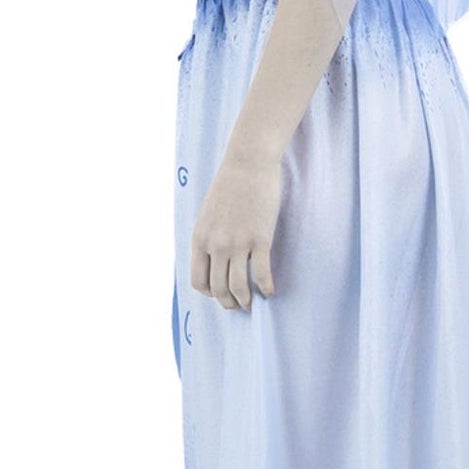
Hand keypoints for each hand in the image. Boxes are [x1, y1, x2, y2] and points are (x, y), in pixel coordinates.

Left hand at [190, 142, 280, 309]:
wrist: (248, 163)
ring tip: (253, 303)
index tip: (220, 294)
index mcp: (200, 239)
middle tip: (238, 305)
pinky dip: (266, 287)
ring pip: (239, 287)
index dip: (210, 293)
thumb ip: (207, 237)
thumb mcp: (207, 213)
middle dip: (228, 303)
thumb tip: (212, 258)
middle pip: (219, 289)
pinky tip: (270, 290)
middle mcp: (216, 245)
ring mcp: (238, 243)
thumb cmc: (229, 185)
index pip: (199, 281)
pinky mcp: (260, 239)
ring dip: (246, 301)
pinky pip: (261, 274)